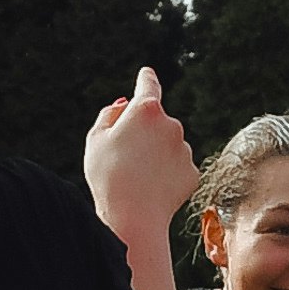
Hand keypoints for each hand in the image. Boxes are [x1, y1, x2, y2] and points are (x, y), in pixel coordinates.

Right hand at [83, 67, 199, 247]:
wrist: (133, 216)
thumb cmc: (107, 174)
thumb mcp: (96, 139)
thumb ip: (110, 115)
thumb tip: (126, 104)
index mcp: (146, 110)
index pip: (148, 86)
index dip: (146, 79)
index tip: (147, 73)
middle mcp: (172, 124)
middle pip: (156, 122)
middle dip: (143, 133)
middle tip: (123, 156)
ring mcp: (185, 149)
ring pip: (168, 146)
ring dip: (155, 155)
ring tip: (136, 177)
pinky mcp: (193, 171)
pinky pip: (177, 167)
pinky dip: (166, 174)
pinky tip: (152, 188)